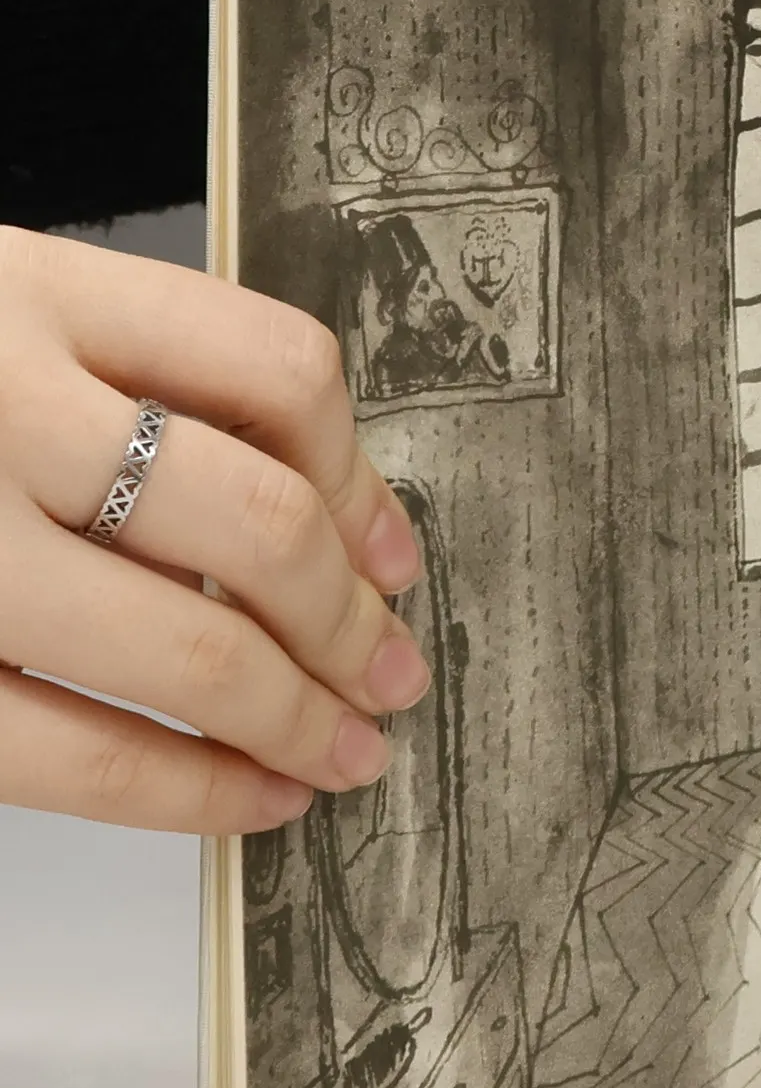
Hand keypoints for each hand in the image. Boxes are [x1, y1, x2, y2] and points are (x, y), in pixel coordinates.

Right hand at [0, 228, 423, 832]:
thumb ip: (146, 385)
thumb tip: (352, 537)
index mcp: (25, 289)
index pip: (277, 368)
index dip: (364, 481)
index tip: (394, 558)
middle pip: (256, 524)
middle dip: (351, 628)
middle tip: (396, 680)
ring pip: (183, 646)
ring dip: (297, 718)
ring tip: (348, 754)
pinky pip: (67, 755)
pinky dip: (190, 792)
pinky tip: (248, 797)